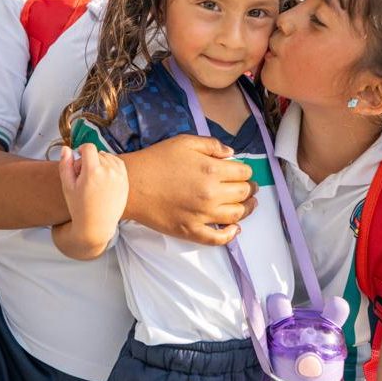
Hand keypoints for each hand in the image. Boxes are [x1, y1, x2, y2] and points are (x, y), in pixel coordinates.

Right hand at [57, 143, 127, 256]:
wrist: (97, 226)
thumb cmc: (79, 207)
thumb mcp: (67, 187)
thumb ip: (65, 165)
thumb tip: (65, 148)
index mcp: (93, 172)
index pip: (89, 148)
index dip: (81, 150)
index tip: (78, 158)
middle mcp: (108, 171)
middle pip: (98, 153)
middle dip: (89, 160)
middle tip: (83, 176)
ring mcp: (119, 176)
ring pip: (108, 157)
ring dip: (100, 162)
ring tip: (93, 178)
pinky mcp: (125, 181)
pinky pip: (118, 163)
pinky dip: (110, 165)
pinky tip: (103, 176)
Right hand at [121, 134, 256, 245]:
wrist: (130, 185)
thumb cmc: (156, 160)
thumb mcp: (184, 142)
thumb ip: (211, 145)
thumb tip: (231, 154)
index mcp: (212, 170)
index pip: (243, 173)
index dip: (246, 172)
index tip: (244, 173)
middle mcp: (211, 194)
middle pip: (243, 194)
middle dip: (250, 189)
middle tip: (251, 188)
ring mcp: (202, 215)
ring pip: (236, 216)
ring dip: (247, 210)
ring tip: (249, 205)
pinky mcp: (191, 231)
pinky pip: (218, 238)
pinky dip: (230, 235)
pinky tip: (235, 230)